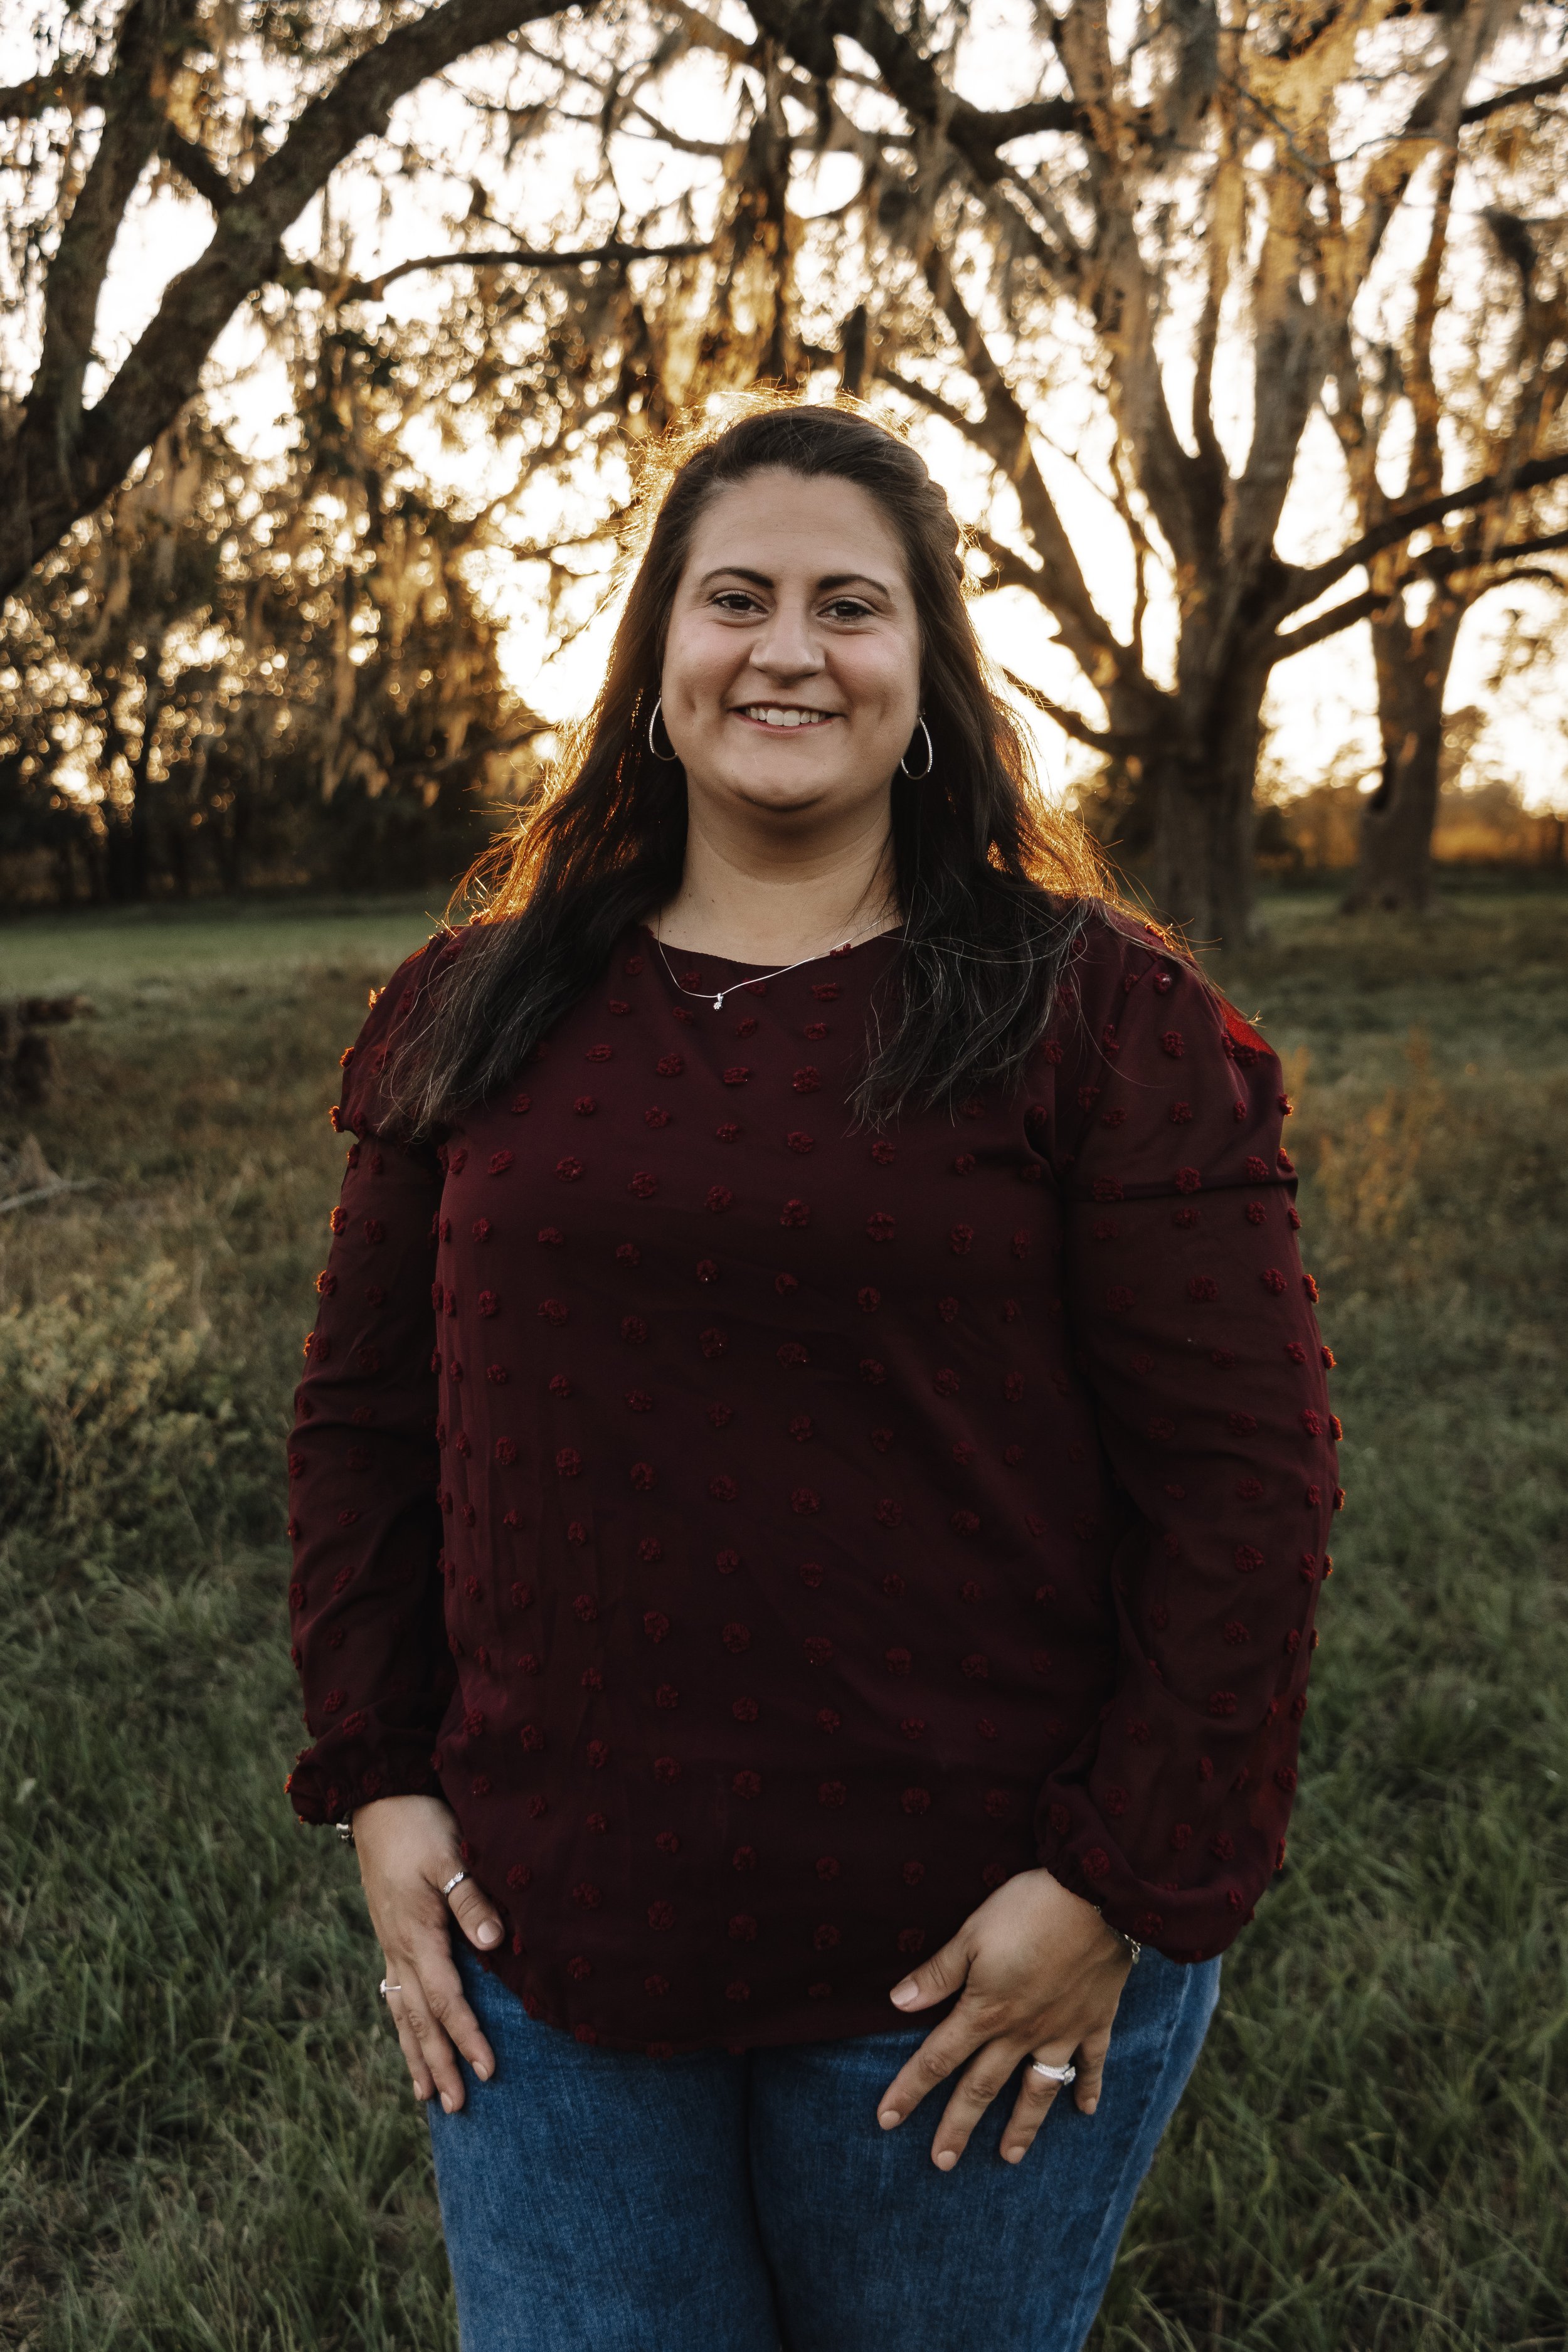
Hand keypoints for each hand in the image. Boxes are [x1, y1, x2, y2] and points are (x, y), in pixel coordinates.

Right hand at [353, 1793, 505, 2112]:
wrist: (377, 1798)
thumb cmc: (419, 1824)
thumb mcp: (449, 1855)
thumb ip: (471, 1899)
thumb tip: (494, 1944)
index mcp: (416, 1935)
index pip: (446, 2000)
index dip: (467, 2037)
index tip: (488, 2071)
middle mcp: (399, 1948)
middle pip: (420, 2019)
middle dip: (439, 2064)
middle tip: (456, 2106)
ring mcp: (390, 1944)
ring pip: (403, 2013)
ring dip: (417, 2054)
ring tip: (427, 2096)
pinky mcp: (390, 1935)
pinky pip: (395, 1993)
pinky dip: (404, 2025)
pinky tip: (409, 2039)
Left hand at [877, 1866, 1130, 2168]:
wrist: (1098, 1898)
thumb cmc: (1027, 1909)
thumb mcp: (972, 1933)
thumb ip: (938, 1973)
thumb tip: (897, 2002)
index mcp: (985, 2011)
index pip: (938, 2059)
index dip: (909, 2089)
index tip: (886, 2120)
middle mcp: (1021, 2032)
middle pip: (982, 2087)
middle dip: (958, 2126)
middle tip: (941, 2164)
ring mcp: (1061, 2032)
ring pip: (1036, 2090)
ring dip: (1021, 2127)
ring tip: (1007, 2158)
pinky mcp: (1095, 2021)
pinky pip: (1092, 2065)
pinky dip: (1089, 2089)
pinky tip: (1086, 2112)